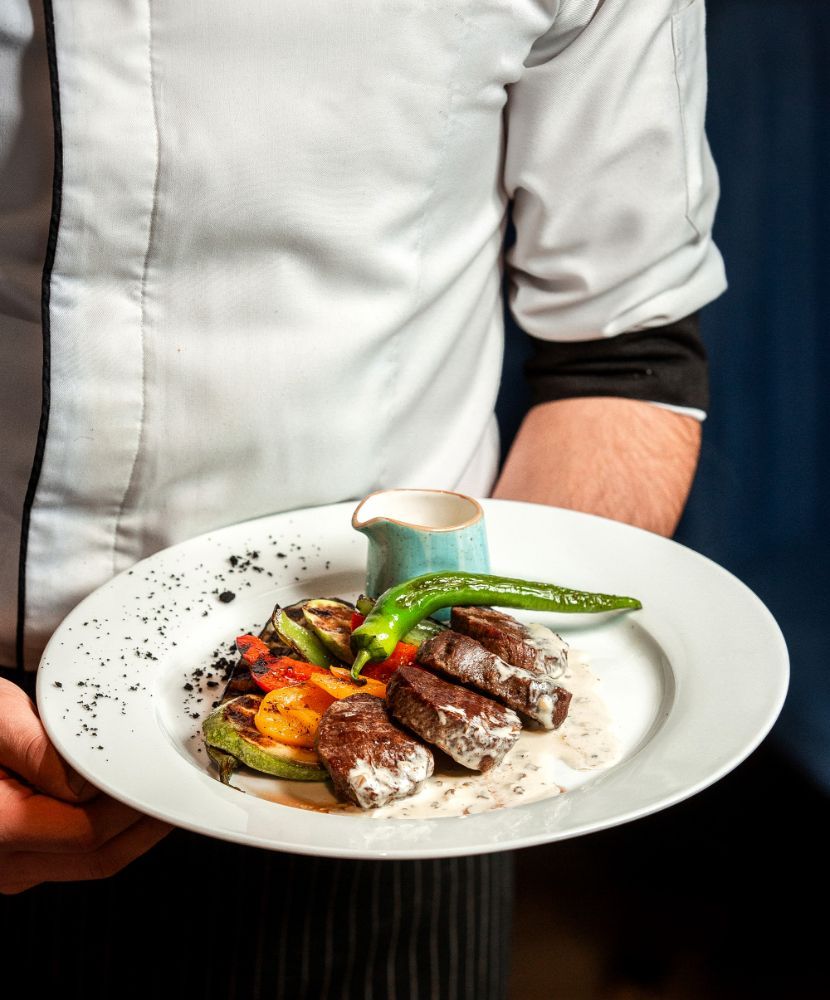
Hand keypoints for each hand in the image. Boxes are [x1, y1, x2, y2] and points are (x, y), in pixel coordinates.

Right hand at [0, 678, 170, 893]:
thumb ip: (44, 751)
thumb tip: (94, 780)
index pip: (90, 829)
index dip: (136, 805)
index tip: (164, 779)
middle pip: (95, 856)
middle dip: (144, 823)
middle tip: (176, 790)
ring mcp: (0, 870)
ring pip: (83, 863)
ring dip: (128, 831)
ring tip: (158, 794)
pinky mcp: (5, 862)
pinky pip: (65, 858)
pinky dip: (101, 833)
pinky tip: (120, 803)